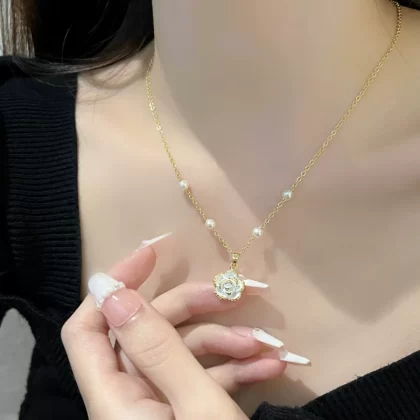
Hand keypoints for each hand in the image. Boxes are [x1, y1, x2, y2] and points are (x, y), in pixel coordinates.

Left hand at [62, 241, 292, 418]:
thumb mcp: (196, 407)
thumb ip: (155, 347)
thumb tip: (112, 290)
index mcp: (114, 400)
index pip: (88, 328)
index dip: (114, 285)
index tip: (152, 252)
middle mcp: (130, 398)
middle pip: (152, 330)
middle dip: (197, 308)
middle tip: (238, 293)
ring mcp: (161, 403)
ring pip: (185, 351)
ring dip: (228, 342)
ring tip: (267, 349)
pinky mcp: (187, 409)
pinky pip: (204, 377)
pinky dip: (235, 368)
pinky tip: (270, 366)